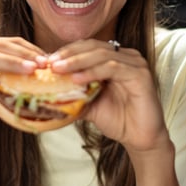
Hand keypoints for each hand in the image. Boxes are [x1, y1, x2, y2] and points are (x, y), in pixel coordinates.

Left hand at [49, 39, 168, 152]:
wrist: (139, 138)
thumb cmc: (117, 119)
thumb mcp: (88, 103)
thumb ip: (72, 93)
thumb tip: (45, 90)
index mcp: (114, 58)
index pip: (87, 46)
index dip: (66, 51)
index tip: (47, 61)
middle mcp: (126, 56)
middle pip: (93, 46)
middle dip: (69, 54)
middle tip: (50, 63)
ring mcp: (135, 63)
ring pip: (101, 54)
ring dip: (77, 61)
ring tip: (59, 70)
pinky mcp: (141, 74)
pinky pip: (113, 68)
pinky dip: (93, 72)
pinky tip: (77, 79)